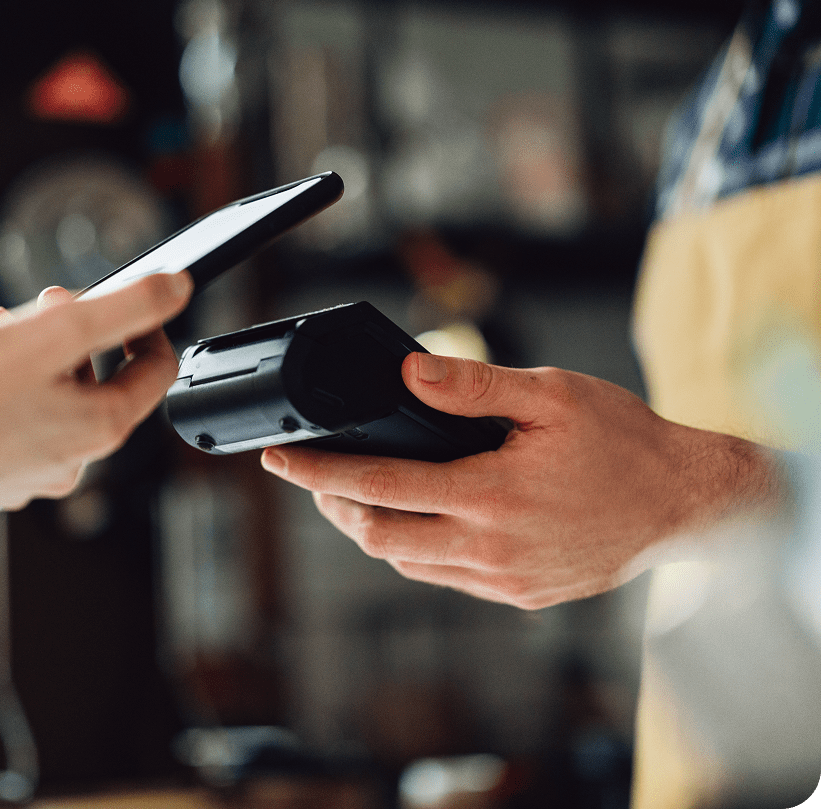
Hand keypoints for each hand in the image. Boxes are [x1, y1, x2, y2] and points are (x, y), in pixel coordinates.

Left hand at [261, 352, 780, 608]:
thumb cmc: (624, 442)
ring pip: (407, 563)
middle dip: (332, 507)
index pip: (378, 485)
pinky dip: (415, 549)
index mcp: (491, 494)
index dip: (318, 473)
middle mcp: (491, 547)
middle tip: (311, 478)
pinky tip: (414, 518)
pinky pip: (445, 577)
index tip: (281, 459)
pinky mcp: (520, 594)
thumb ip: (473, 386)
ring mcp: (505, 579)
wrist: (687, 504)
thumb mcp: (551, 395)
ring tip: (353, 495)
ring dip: (371, 530)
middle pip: (378, 537)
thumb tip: (406, 374)